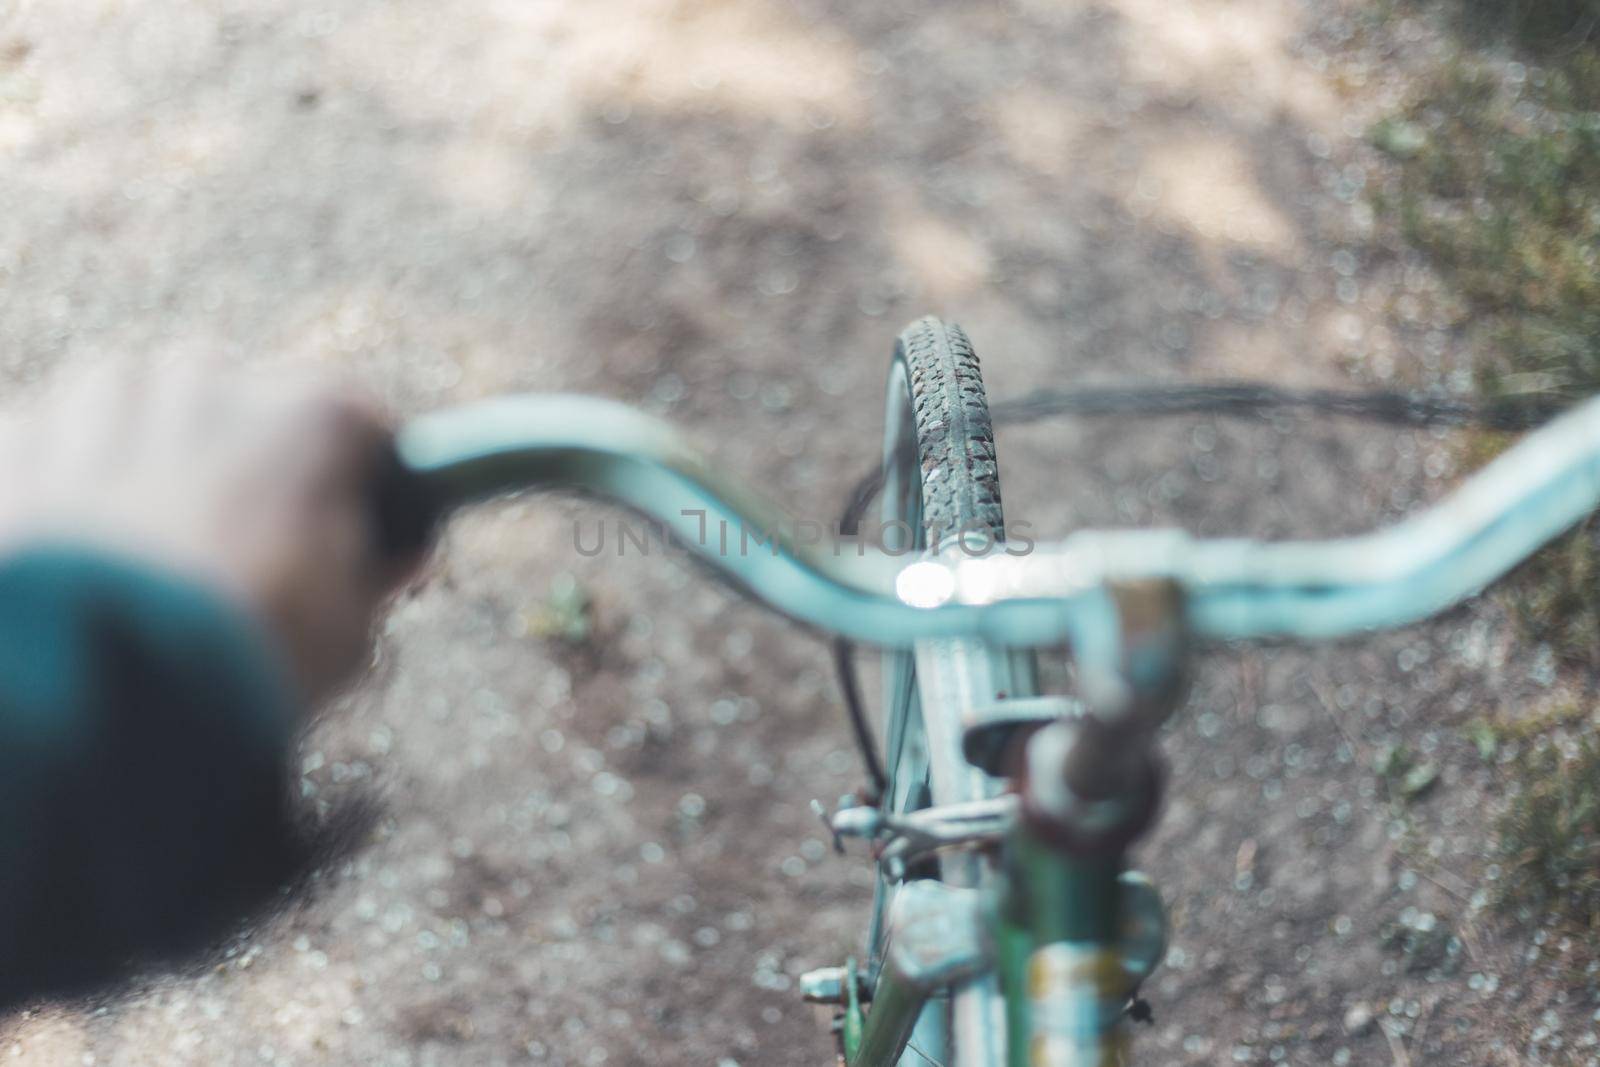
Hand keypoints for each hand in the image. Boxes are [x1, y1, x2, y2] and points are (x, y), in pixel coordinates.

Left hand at [0, 361, 421, 705]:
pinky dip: (69, 486)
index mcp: (306, 414)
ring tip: (148, 553)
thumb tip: (384, 555)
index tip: (363, 512)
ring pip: (136, 407)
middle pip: (239, 399)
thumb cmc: (247, 659)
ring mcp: (96, 400)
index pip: (356, 417)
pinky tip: (80, 559)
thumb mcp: (344, 628)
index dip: (364, 470)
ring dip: (149, 459)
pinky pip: (54, 445)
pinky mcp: (13, 437)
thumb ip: (367, 571)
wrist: (93, 699)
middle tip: (243, 542)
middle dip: (242, 456)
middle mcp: (205, 379)